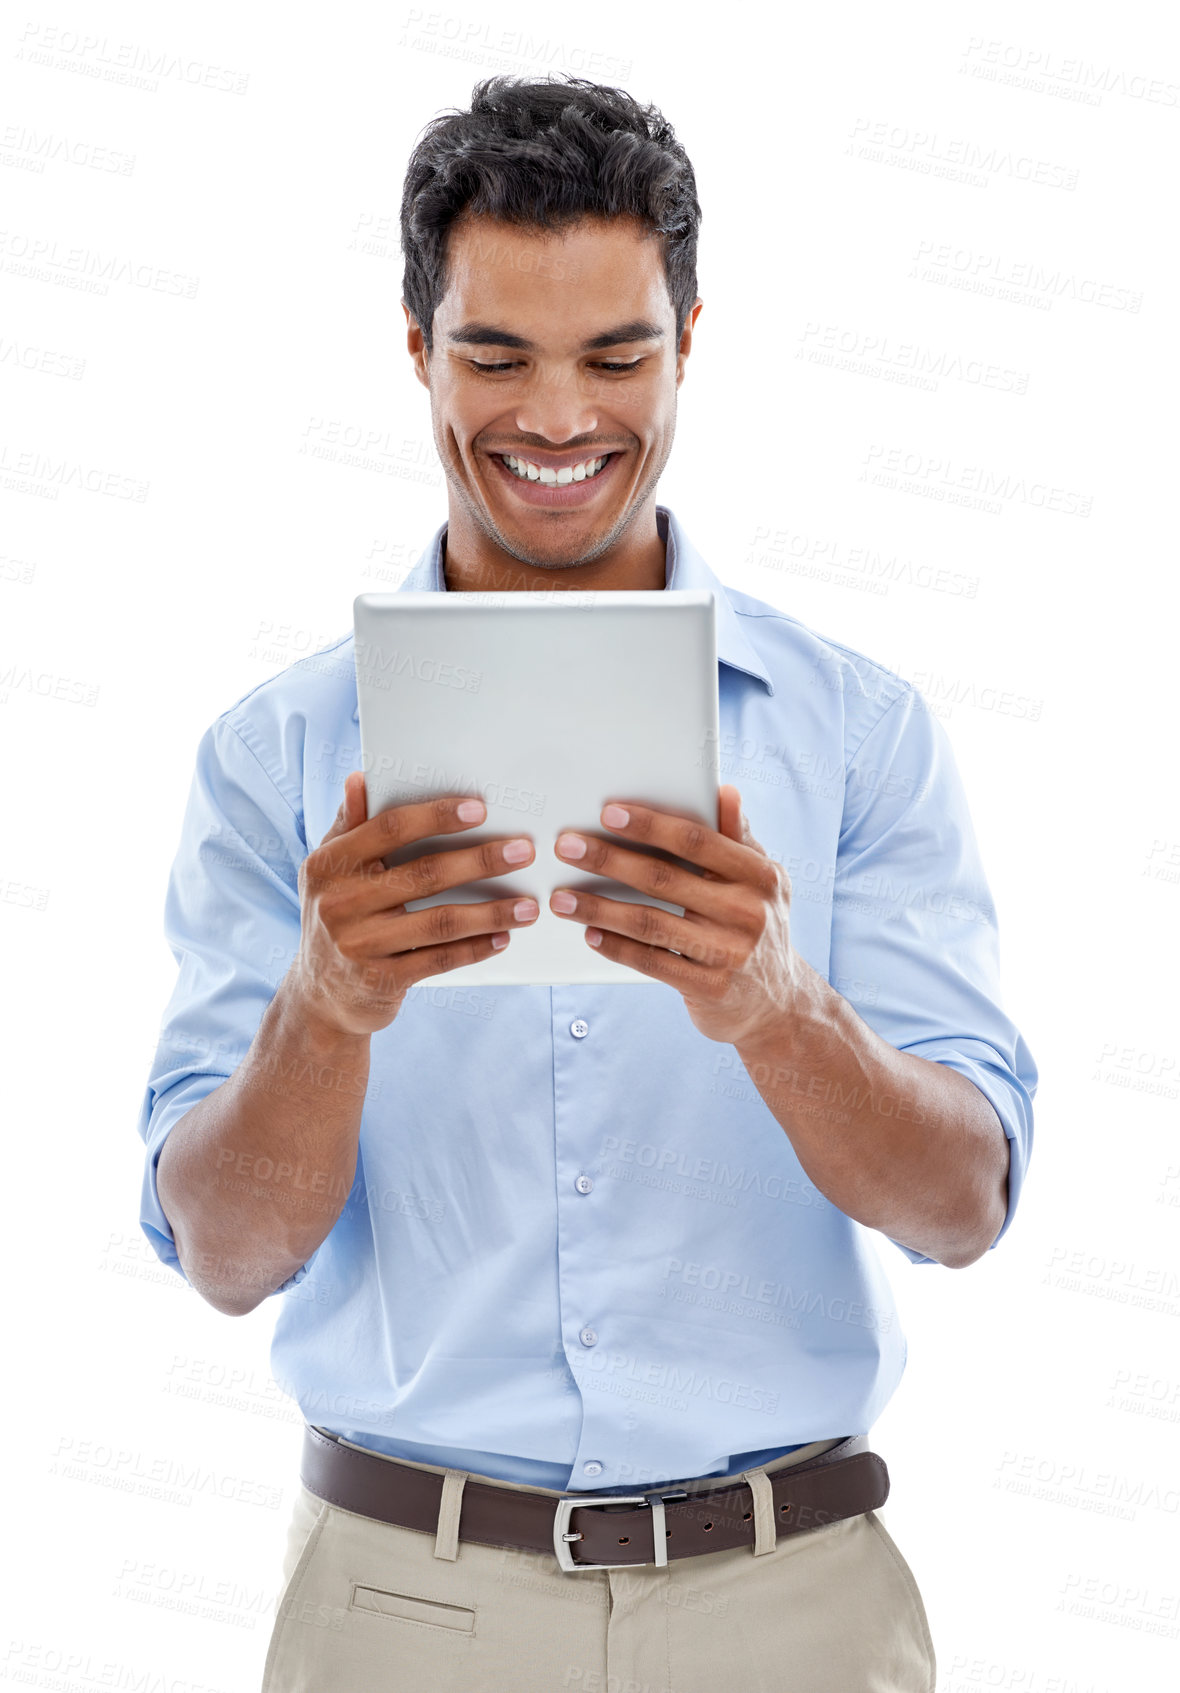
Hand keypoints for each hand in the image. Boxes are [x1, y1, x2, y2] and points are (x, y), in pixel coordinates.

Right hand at [293, 775, 539, 1036]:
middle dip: (481, 861)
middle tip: (522, 852)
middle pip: (425, 874)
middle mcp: (339, 904)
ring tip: (528, 906)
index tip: (479, 809)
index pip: (390, 829)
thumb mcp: (329, 872)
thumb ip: (349, 827)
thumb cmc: (336, 917)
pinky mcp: (380, 982)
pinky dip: (475, 949)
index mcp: (328, 865)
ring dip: (491, 913)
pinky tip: (503, 938)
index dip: (436, 816)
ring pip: (439, 922)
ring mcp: (359, 946)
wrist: (319, 997)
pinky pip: (439, 960)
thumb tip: (360, 779)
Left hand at [549, 784, 804, 1045]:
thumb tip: (725, 791)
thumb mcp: (763, 882)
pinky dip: (617, 947)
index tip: (609, 813)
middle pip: (663, 878)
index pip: (697, 840)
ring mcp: (729, 953)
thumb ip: (740, 839)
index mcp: (759, 875)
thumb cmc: (758, 927)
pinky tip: (590, 934)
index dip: (650, 824)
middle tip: (567, 847)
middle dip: (609, 859)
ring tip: (562, 897)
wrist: (779, 1004)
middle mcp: (747, 912)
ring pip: (649, 923)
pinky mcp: (710, 988)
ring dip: (598, 908)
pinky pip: (652, 963)